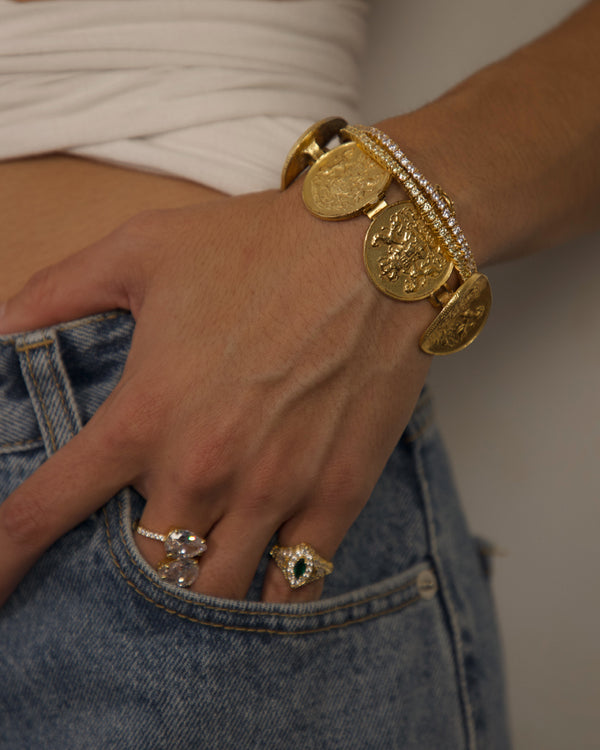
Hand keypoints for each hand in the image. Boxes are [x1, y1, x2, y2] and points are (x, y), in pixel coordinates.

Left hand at [0, 185, 431, 603]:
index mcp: (144, 415)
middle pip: (140, 570)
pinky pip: (294, 586)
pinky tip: (260, 578)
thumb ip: (56, 293)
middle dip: (128, 567)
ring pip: (214, 593)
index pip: (44, 512)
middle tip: (139, 541)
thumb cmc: (259, 245)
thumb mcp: (141, 249)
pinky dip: (268, 597)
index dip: (1, 559)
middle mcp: (204, 469)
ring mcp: (276, 490)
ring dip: (196, 587)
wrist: (378, 247)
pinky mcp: (338, 495)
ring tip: (196, 563)